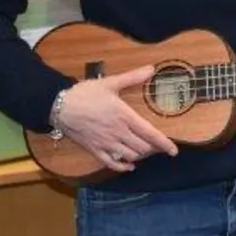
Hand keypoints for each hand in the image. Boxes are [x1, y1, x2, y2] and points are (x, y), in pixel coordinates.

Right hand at [54, 65, 178, 172]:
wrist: (60, 107)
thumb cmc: (86, 93)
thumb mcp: (111, 83)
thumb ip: (132, 77)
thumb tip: (151, 68)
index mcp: (125, 117)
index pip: (150, 134)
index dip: (164, 144)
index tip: (174, 150)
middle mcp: (118, 133)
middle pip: (142, 148)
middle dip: (153, 149)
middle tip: (157, 145)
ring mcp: (106, 144)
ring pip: (130, 156)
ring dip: (140, 156)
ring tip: (144, 150)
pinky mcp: (95, 150)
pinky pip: (111, 164)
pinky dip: (123, 167)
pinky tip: (129, 165)